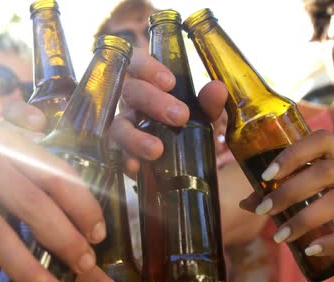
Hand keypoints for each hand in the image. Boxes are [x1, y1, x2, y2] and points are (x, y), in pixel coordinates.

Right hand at [110, 48, 226, 175]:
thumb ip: (210, 103)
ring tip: (156, 149)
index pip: (137, 62)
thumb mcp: (203, 114)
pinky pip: (116, 155)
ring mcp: (123, 128)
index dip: (147, 67)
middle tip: (179, 116)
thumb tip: (218, 89)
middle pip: (130, 92)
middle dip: (153, 101)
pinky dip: (126, 159)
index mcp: (147, 82)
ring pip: (118, 126)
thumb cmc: (187, 126)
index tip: (170, 82)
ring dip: (135, 136)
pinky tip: (136, 166)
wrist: (187, 163)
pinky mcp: (121, 154)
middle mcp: (131, 102)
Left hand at [239, 130, 333, 262]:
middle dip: (288, 192)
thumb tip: (246, 202)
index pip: (321, 140)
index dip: (292, 154)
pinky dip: (330, 242)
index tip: (266, 176)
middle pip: (325, 172)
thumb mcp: (317, 195)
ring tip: (279, 237)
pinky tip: (310, 250)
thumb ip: (284, 194)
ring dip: (302, 220)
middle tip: (264, 211)